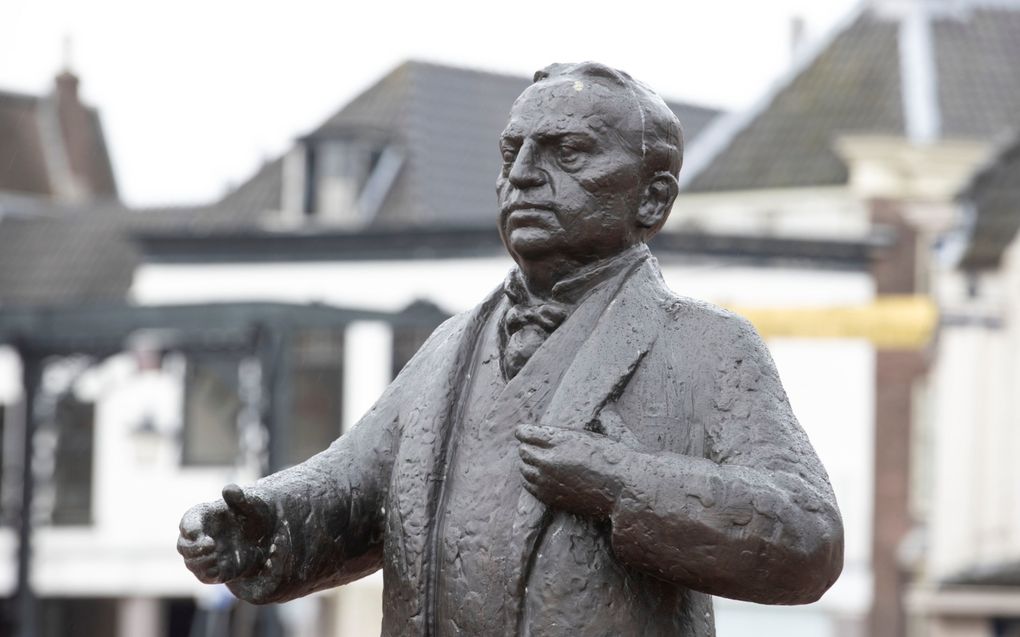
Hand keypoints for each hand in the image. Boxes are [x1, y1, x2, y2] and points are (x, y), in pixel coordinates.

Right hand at [177, 484, 273, 583]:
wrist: (268, 532)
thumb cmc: (256, 512)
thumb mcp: (253, 503)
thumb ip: (240, 498)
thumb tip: (229, 489)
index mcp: (205, 516)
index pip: (189, 520)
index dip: (189, 527)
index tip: (195, 533)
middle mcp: (202, 536)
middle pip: (184, 545)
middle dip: (193, 548)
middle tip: (211, 545)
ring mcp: (207, 554)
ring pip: (191, 562)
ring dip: (200, 562)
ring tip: (216, 555)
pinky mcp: (217, 569)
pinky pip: (205, 576)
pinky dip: (209, 574)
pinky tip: (220, 570)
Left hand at [515, 424, 633, 518]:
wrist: (626, 491)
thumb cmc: (622, 460)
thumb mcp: (612, 433)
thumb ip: (605, 420)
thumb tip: (608, 410)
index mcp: (560, 439)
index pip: (526, 433)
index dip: (524, 432)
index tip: (524, 432)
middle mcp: (549, 459)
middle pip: (523, 451)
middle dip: (528, 447)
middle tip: (532, 447)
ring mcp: (548, 480)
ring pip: (523, 470)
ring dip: (528, 465)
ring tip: (535, 463)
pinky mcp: (552, 498)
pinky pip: (529, 487)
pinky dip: (530, 481)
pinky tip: (538, 478)